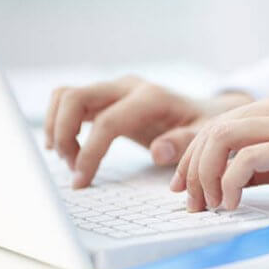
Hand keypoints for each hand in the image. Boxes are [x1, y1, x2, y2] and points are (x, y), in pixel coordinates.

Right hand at [45, 75, 252, 187]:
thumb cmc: (206, 127)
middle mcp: (129, 87)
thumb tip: (159, 153)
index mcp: (152, 98)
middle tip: (72, 166)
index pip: (107, 122)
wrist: (209, 112)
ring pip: (67, 96)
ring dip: (59, 128)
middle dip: (63, 133)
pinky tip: (72, 150)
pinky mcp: (108, 98)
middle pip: (75, 97)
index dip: (90, 152)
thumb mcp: (205, 137)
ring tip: (71, 160)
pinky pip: (71, 102)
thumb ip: (185, 143)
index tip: (82, 180)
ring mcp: (116, 90)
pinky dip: (62, 124)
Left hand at [168, 93, 268, 219]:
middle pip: (213, 130)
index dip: (192, 156)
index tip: (184, 186)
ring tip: (210, 203)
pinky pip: (246, 159)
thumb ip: (260, 161)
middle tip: (190, 201)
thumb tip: (219, 181)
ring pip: (222, 138)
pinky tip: (232, 202)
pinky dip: (229, 182)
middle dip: (192, 168)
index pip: (218, 124)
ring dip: (206, 175)